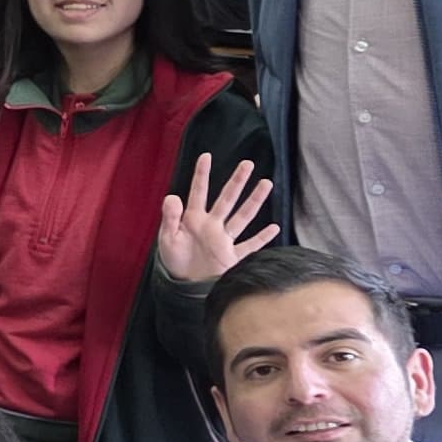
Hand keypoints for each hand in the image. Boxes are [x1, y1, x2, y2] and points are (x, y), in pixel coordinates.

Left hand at [155, 152, 279, 284]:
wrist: (184, 286)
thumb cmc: (173, 260)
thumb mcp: (167, 239)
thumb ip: (170, 218)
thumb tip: (172, 197)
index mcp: (193, 219)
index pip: (199, 192)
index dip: (201, 174)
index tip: (206, 156)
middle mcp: (211, 225)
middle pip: (227, 199)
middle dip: (237, 181)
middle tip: (247, 163)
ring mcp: (223, 240)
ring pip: (242, 217)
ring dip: (254, 201)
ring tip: (266, 183)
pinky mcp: (231, 257)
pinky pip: (249, 246)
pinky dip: (262, 238)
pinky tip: (274, 228)